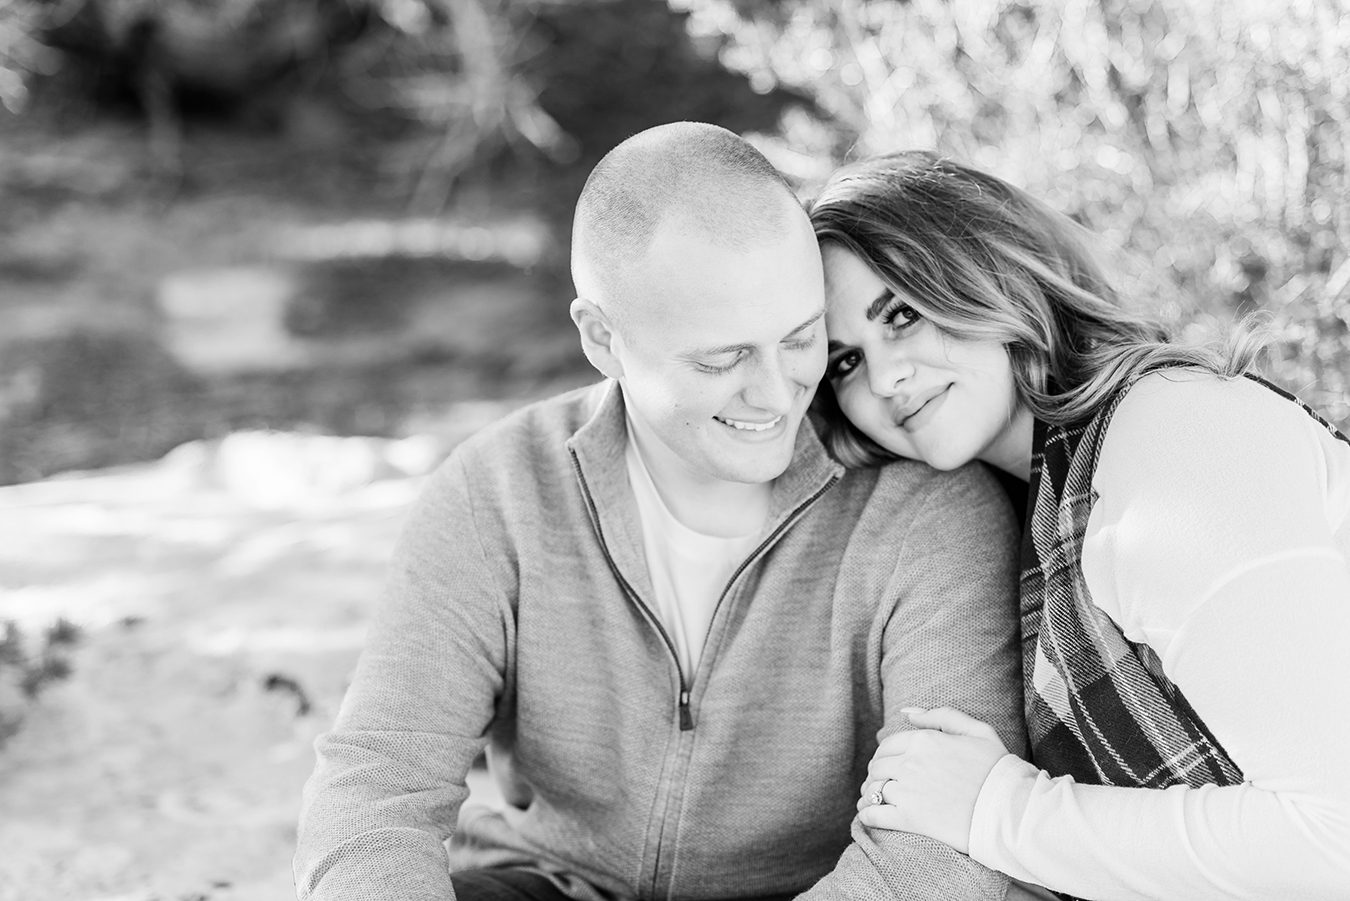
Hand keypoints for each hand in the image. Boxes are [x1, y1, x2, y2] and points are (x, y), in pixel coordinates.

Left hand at [857, 706, 1009, 854]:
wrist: (1011, 810)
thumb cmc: (998, 769)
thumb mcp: (976, 730)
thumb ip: (940, 716)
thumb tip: (907, 712)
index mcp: (924, 740)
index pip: (888, 745)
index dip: (885, 755)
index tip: (889, 765)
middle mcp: (911, 763)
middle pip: (877, 766)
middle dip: (876, 774)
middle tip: (881, 782)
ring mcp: (908, 791)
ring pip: (873, 788)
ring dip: (870, 793)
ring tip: (874, 799)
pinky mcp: (909, 819)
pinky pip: (873, 814)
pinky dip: (866, 814)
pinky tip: (868, 816)